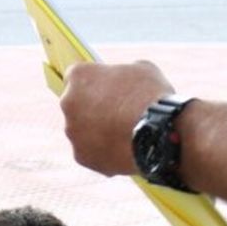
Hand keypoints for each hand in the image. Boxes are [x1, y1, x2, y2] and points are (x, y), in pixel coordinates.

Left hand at [58, 61, 175, 177]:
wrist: (158, 132)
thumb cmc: (150, 95)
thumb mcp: (141, 69)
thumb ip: (123, 72)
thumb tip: (125, 82)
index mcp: (79, 75)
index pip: (77, 77)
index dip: (94, 83)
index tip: (106, 89)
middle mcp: (68, 102)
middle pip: (76, 105)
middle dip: (92, 108)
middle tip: (116, 113)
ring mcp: (72, 132)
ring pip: (82, 131)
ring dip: (97, 131)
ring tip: (123, 133)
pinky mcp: (80, 156)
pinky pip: (90, 152)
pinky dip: (103, 151)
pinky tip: (123, 149)